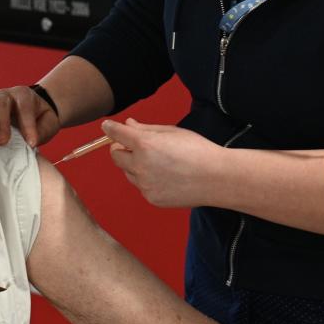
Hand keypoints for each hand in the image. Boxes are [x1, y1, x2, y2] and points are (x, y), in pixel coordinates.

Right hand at [0, 86, 60, 147]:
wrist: (34, 113)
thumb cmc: (40, 119)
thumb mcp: (47, 124)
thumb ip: (41, 132)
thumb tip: (29, 144)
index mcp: (24, 96)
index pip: (25, 108)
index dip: (27, 125)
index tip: (31, 142)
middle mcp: (7, 96)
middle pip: (2, 103)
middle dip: (2, 122)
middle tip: (2, 141)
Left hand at [103, 118, 222, 207]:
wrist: (216, 178)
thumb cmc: (198, 150)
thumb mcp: (172, 132)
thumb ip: (147, 129)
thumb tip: (129, 125)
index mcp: (145, 144)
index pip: (116, 134)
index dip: (110, 128)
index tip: (107, 126)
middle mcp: (140, 165)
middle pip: (115, 156)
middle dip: (121, 148)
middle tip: (135, 145)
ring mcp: (145, 184)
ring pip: (128, 172)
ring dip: (134, 165)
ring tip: (159, 162)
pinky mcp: (151, 198)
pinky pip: (141, 186)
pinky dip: (147, 179)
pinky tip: (166, 176)